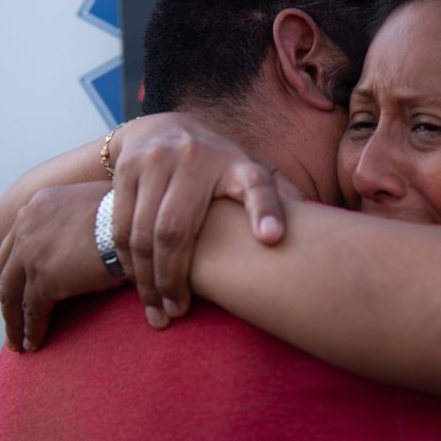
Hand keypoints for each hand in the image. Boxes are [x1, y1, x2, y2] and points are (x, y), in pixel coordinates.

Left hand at [0, 182, 120, 351]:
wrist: (140, 226)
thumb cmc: (133, 215)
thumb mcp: (97, 203)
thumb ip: (82, 215)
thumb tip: (94, 230)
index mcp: (39, 205)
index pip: (14, 240)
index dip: (14, 265)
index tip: (17, 282)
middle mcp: (26, 225)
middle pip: (6, 269)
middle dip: (9, 293)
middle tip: (12, 313)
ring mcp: (31, 253)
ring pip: (12, 295)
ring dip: (13, 321)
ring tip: (18, 341)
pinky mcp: (44, 280)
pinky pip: (32, 312)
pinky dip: (31, 331)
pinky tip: (33, 345)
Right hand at [107, 113, 303, 327]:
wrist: (160, 129)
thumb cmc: (217, 164)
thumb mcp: (250, 171)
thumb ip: (278, 195)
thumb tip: (321, 222)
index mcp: (238, 163)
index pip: (257, 185)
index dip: (266, 210)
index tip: (273, 239)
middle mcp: (196, 157)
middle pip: (177, 229)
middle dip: (174, 278)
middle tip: (179, 311)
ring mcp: (157, 160)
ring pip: (142, 232)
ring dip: (147, 278)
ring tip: (158, 309)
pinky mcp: (127, 168)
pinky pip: (119, 225)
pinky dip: (127, 261)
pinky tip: (138, 284)